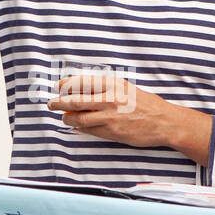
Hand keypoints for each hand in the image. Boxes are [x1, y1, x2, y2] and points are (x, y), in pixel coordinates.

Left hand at [48, 73, 209, 160]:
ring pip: (79, 118)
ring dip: (68, 119)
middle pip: (75, 100)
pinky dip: (80, 130)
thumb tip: (82, 93)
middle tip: (51, 104)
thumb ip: (105, 90)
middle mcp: (110, 98)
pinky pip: (89, 131)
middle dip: (59, 103)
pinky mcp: (113, 132)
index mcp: (114, 84)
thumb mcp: (126, 88)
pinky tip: (77, 128)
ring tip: (64, 119)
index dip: (66, 84)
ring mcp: (111, 116)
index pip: (82, 82)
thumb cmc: (145, 103)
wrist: (164, 121)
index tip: (59, 86)